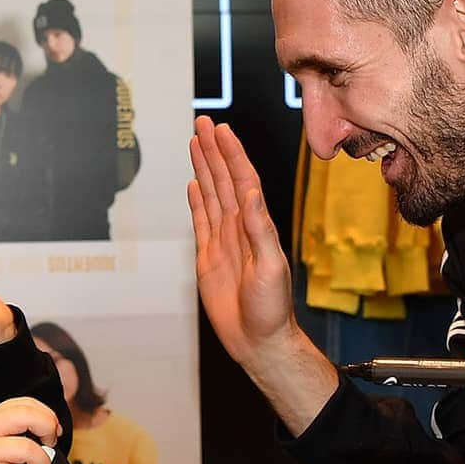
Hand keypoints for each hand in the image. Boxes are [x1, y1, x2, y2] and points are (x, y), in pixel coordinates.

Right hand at [187, 117, 296, 368]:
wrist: (258, 340)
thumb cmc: (271, 308)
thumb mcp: (270, 266)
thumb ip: (258, 229)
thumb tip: (248, 193)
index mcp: (256, 226)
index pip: (242, 181)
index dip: (232, 154)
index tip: (221, 130)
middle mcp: (240, 229)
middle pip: (224, 180)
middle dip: (213, 151)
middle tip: (202, 123)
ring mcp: (223, 242)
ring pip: (211, 196)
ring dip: (204, 169)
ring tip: (195, 143)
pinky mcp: (209, 259)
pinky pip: (201, 223)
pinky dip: (196, 202)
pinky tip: (193, 184)